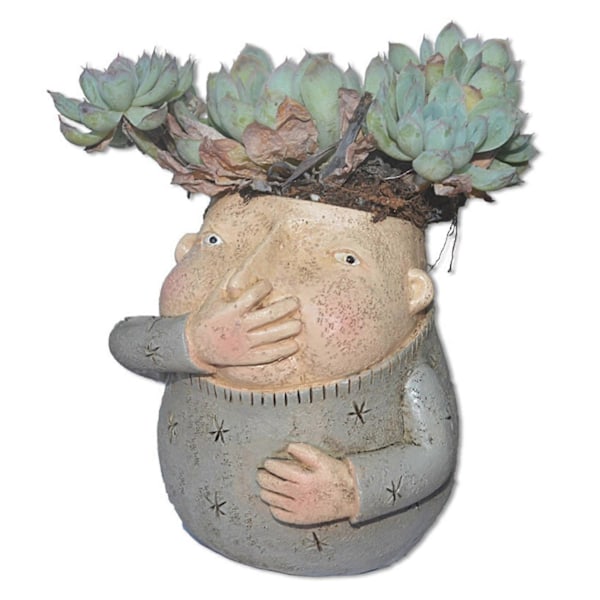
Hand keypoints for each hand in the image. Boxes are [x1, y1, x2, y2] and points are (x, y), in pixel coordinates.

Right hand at [185, 273, 300, 368]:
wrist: (194, 344)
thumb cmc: (206, 317)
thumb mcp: (213, 297)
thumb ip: (227, 280)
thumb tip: (241, 264)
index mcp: (231, 310)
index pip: (253, 295)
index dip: (264, 287)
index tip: (269, 284)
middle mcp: (239, 326)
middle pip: (268, 315)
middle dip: (286, 307)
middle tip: (296, 302)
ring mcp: (243, 343)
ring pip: (272, 335)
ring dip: (289, 329)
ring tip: (299, 324)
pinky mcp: (246, 357)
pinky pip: (268, 354)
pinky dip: (283, 350)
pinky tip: (294, 345)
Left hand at [257, 443, 358, 524]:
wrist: (350, 497)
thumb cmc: (336, 475)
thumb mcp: (323, 459)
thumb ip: (304, 451)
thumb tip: (288, 447)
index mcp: (303, 478)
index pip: (277, 469)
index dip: (269, 464)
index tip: (268, 462)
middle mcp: (299, 495)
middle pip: (271, 485)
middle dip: (263, 477)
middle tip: (261, 473)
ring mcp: (299, 509)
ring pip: (272, 500)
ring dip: (265, 491)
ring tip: (265, 486)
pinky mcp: (300, 519)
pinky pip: (279, 514)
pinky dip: (273, 507)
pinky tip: (274, 501)